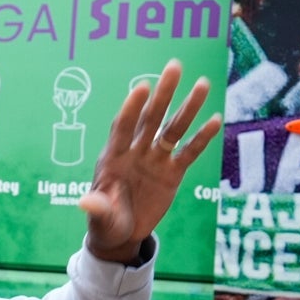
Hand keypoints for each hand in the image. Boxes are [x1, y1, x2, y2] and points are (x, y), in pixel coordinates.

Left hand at [78, 59, 221, 262]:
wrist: (121, 233)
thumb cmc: (105, 221)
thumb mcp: (100, 217)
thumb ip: (97, 208)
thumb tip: (85, 202)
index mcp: (113, 158)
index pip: (122, 128)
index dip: (131, 109)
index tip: (142, 87)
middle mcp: (135, 152)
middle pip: (150, 118)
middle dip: (162, 94)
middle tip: (174, 67)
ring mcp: (155, 160)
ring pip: (173, 129)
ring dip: (187, 108)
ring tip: (202, 84)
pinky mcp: (172, 172)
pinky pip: (189, 152)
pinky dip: (201, 138)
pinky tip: (215, 120)